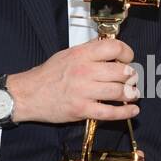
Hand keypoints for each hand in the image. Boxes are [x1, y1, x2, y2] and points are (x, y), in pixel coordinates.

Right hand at [7, 40, 139, 125]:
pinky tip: (132, 110)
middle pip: (121, 72)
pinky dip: (124, 112)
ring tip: (133, 94)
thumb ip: (88, 51)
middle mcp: (84, 71)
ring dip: (131, 94)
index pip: (114, 48)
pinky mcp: (81, 109)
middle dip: (131, 76)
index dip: (127, 53)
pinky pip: (109, 112)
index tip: (128, 59)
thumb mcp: (67, 54)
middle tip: (132, 79)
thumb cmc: (47, 75)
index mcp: (81, 54)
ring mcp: (83, 91)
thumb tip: (108, 47)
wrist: (28, 94)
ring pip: (118, 91)